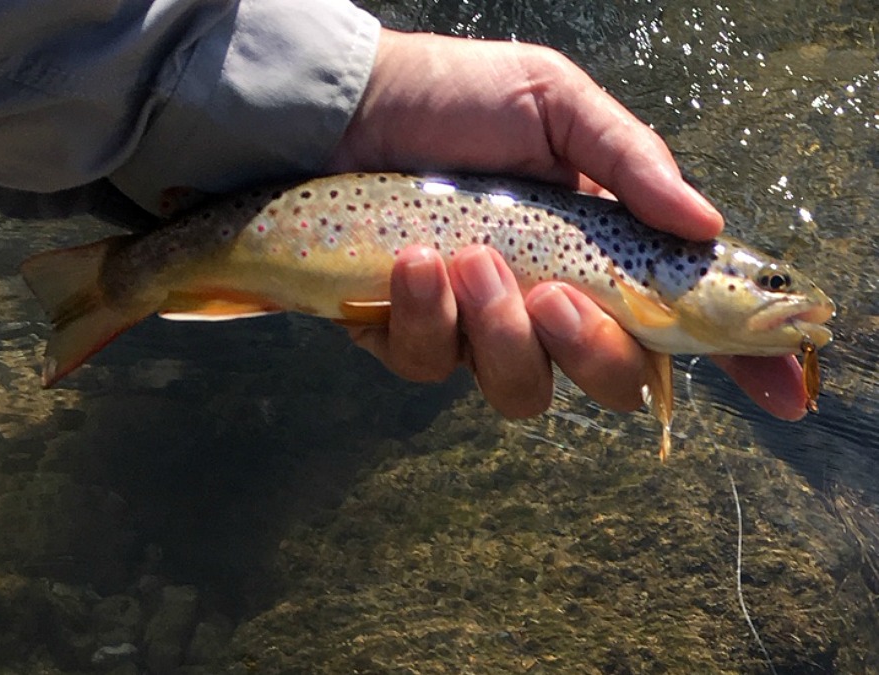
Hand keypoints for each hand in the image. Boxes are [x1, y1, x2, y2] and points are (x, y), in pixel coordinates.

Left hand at [331, 29, 806, 420]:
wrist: (353, 108)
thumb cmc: (459, 99)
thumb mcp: (556, 104)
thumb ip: (628, 161)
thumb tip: (705, 226)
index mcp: (599, 254)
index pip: (680, 323)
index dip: (738, 364)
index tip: (785, 396)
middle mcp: (548, 303)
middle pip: (607, 381)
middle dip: (589, 350)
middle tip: (552, 291)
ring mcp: (480, 330)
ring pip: (520, 391)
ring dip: (500, 330)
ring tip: (466, 255)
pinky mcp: (412, 339)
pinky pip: (430, 366)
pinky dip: (426, 317)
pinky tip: (415, 262)